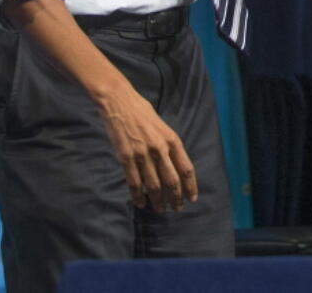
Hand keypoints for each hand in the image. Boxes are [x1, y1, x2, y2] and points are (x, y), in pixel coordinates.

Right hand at [97, 84, 197, 211]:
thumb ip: (169, 144)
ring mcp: (142, 154)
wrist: (119, 101)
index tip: (192, 198)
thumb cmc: (142, 111)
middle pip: (172, 181)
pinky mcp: (126, 157)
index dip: (190, 186)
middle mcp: (160, 148)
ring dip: (158, 200)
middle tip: (176, 208)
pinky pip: (134, 182)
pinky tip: (141, 203)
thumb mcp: (163, 126)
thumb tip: (175, 165)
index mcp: (172, 140)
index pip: (186, 168)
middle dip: (175, 198)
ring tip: (160, 209)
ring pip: (153, 185)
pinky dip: (138, 196)